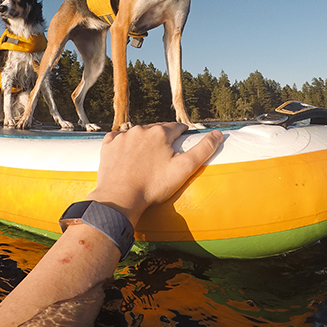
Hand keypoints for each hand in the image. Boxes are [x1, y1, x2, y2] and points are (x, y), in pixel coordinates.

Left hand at [87, 122, 223, 225]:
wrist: (119, 198)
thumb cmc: (153, 186)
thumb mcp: (183, 169)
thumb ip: (203, 150)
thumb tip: (218, 134)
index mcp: (160, 133)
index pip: (176, 128)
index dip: (181, 134)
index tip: (183, 141)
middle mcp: (140, 130)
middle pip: (156, 129)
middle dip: (162, 138)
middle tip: (166, 153)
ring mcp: (122, 137)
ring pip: (137, 134)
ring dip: (143, 141)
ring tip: (147, 157)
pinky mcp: (108, 146)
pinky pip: (118, 139)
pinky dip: (124, 144)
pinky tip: (127, 155)